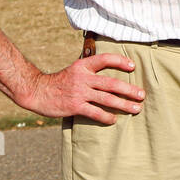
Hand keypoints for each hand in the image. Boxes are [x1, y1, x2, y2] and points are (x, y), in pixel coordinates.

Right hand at [16, 54, 144, 123]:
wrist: (37, 91)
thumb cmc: (59, 81)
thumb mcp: (74, 69)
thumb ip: (90, 70)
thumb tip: (109, 73)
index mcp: (83, 66)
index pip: (105, 59)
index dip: (120, 61)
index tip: (133, 66)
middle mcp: (83, 78)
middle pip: (112, 83)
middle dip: (129, 89)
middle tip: (142, 95)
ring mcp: (79, 92)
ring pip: (107, 99)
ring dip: (123, 104)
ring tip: (136, 108)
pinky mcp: (75, 106)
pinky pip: (95, 112)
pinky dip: (106, 116)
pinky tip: (114, 120)